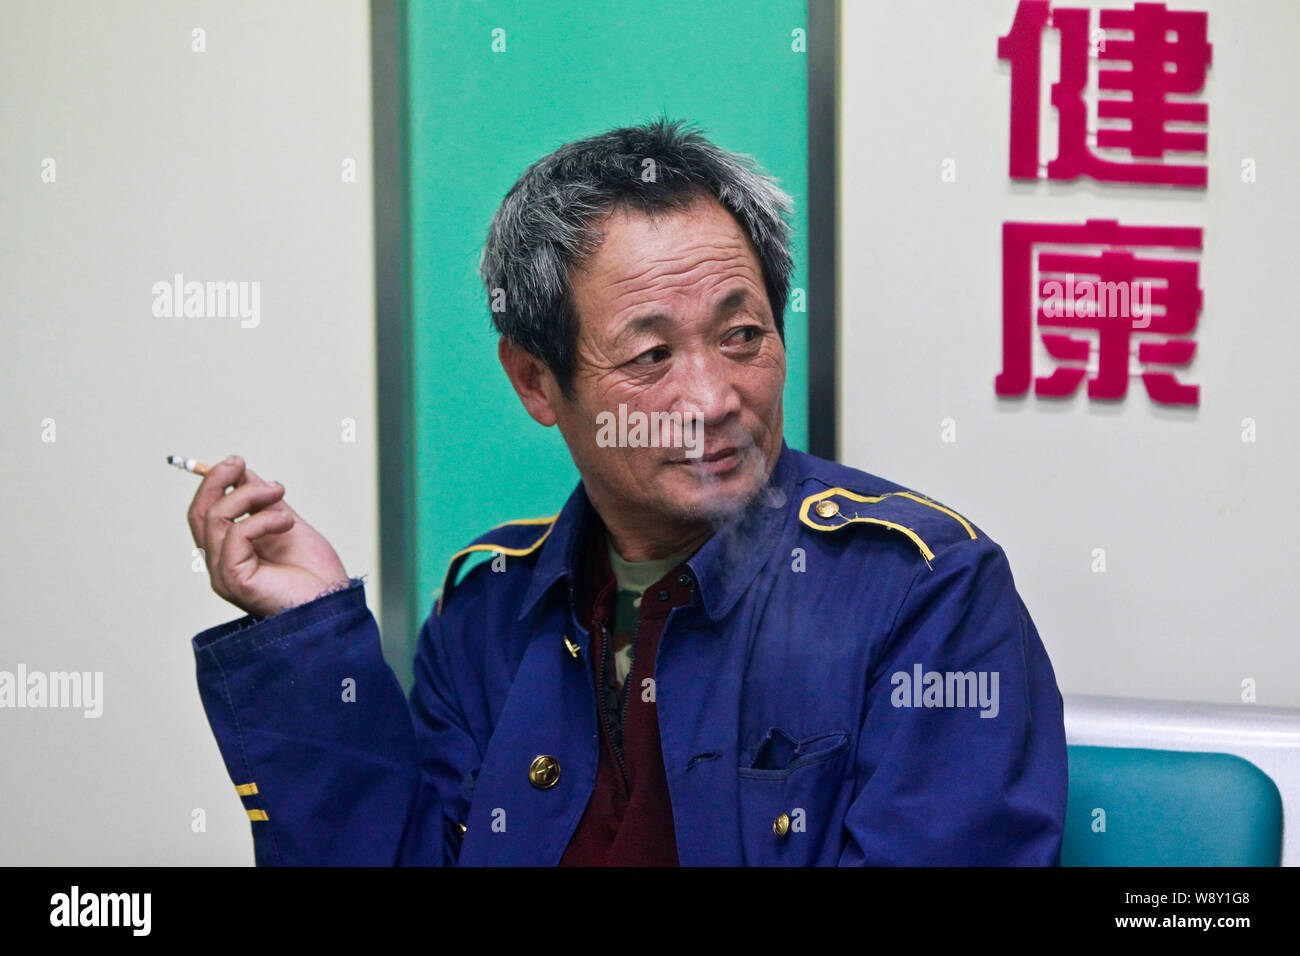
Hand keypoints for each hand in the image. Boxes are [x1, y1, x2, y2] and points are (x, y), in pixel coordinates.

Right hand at [187, 455, 350, 618]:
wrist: (333, 603)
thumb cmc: (315, 574)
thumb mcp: (286, 523)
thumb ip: (263, 502)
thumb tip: (241, 472)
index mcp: (231, 551)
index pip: (205, 512)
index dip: (214, 483)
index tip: (236, 461)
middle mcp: (221, 564)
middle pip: (198, 514)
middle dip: (216, 481)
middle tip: (239, 462)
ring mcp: (224, 574)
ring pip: (215, 518)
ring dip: (249, 496)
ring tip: (279, 492)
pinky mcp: (233, 580)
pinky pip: (236, 535)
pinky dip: (262, 519)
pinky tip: (286, 522)